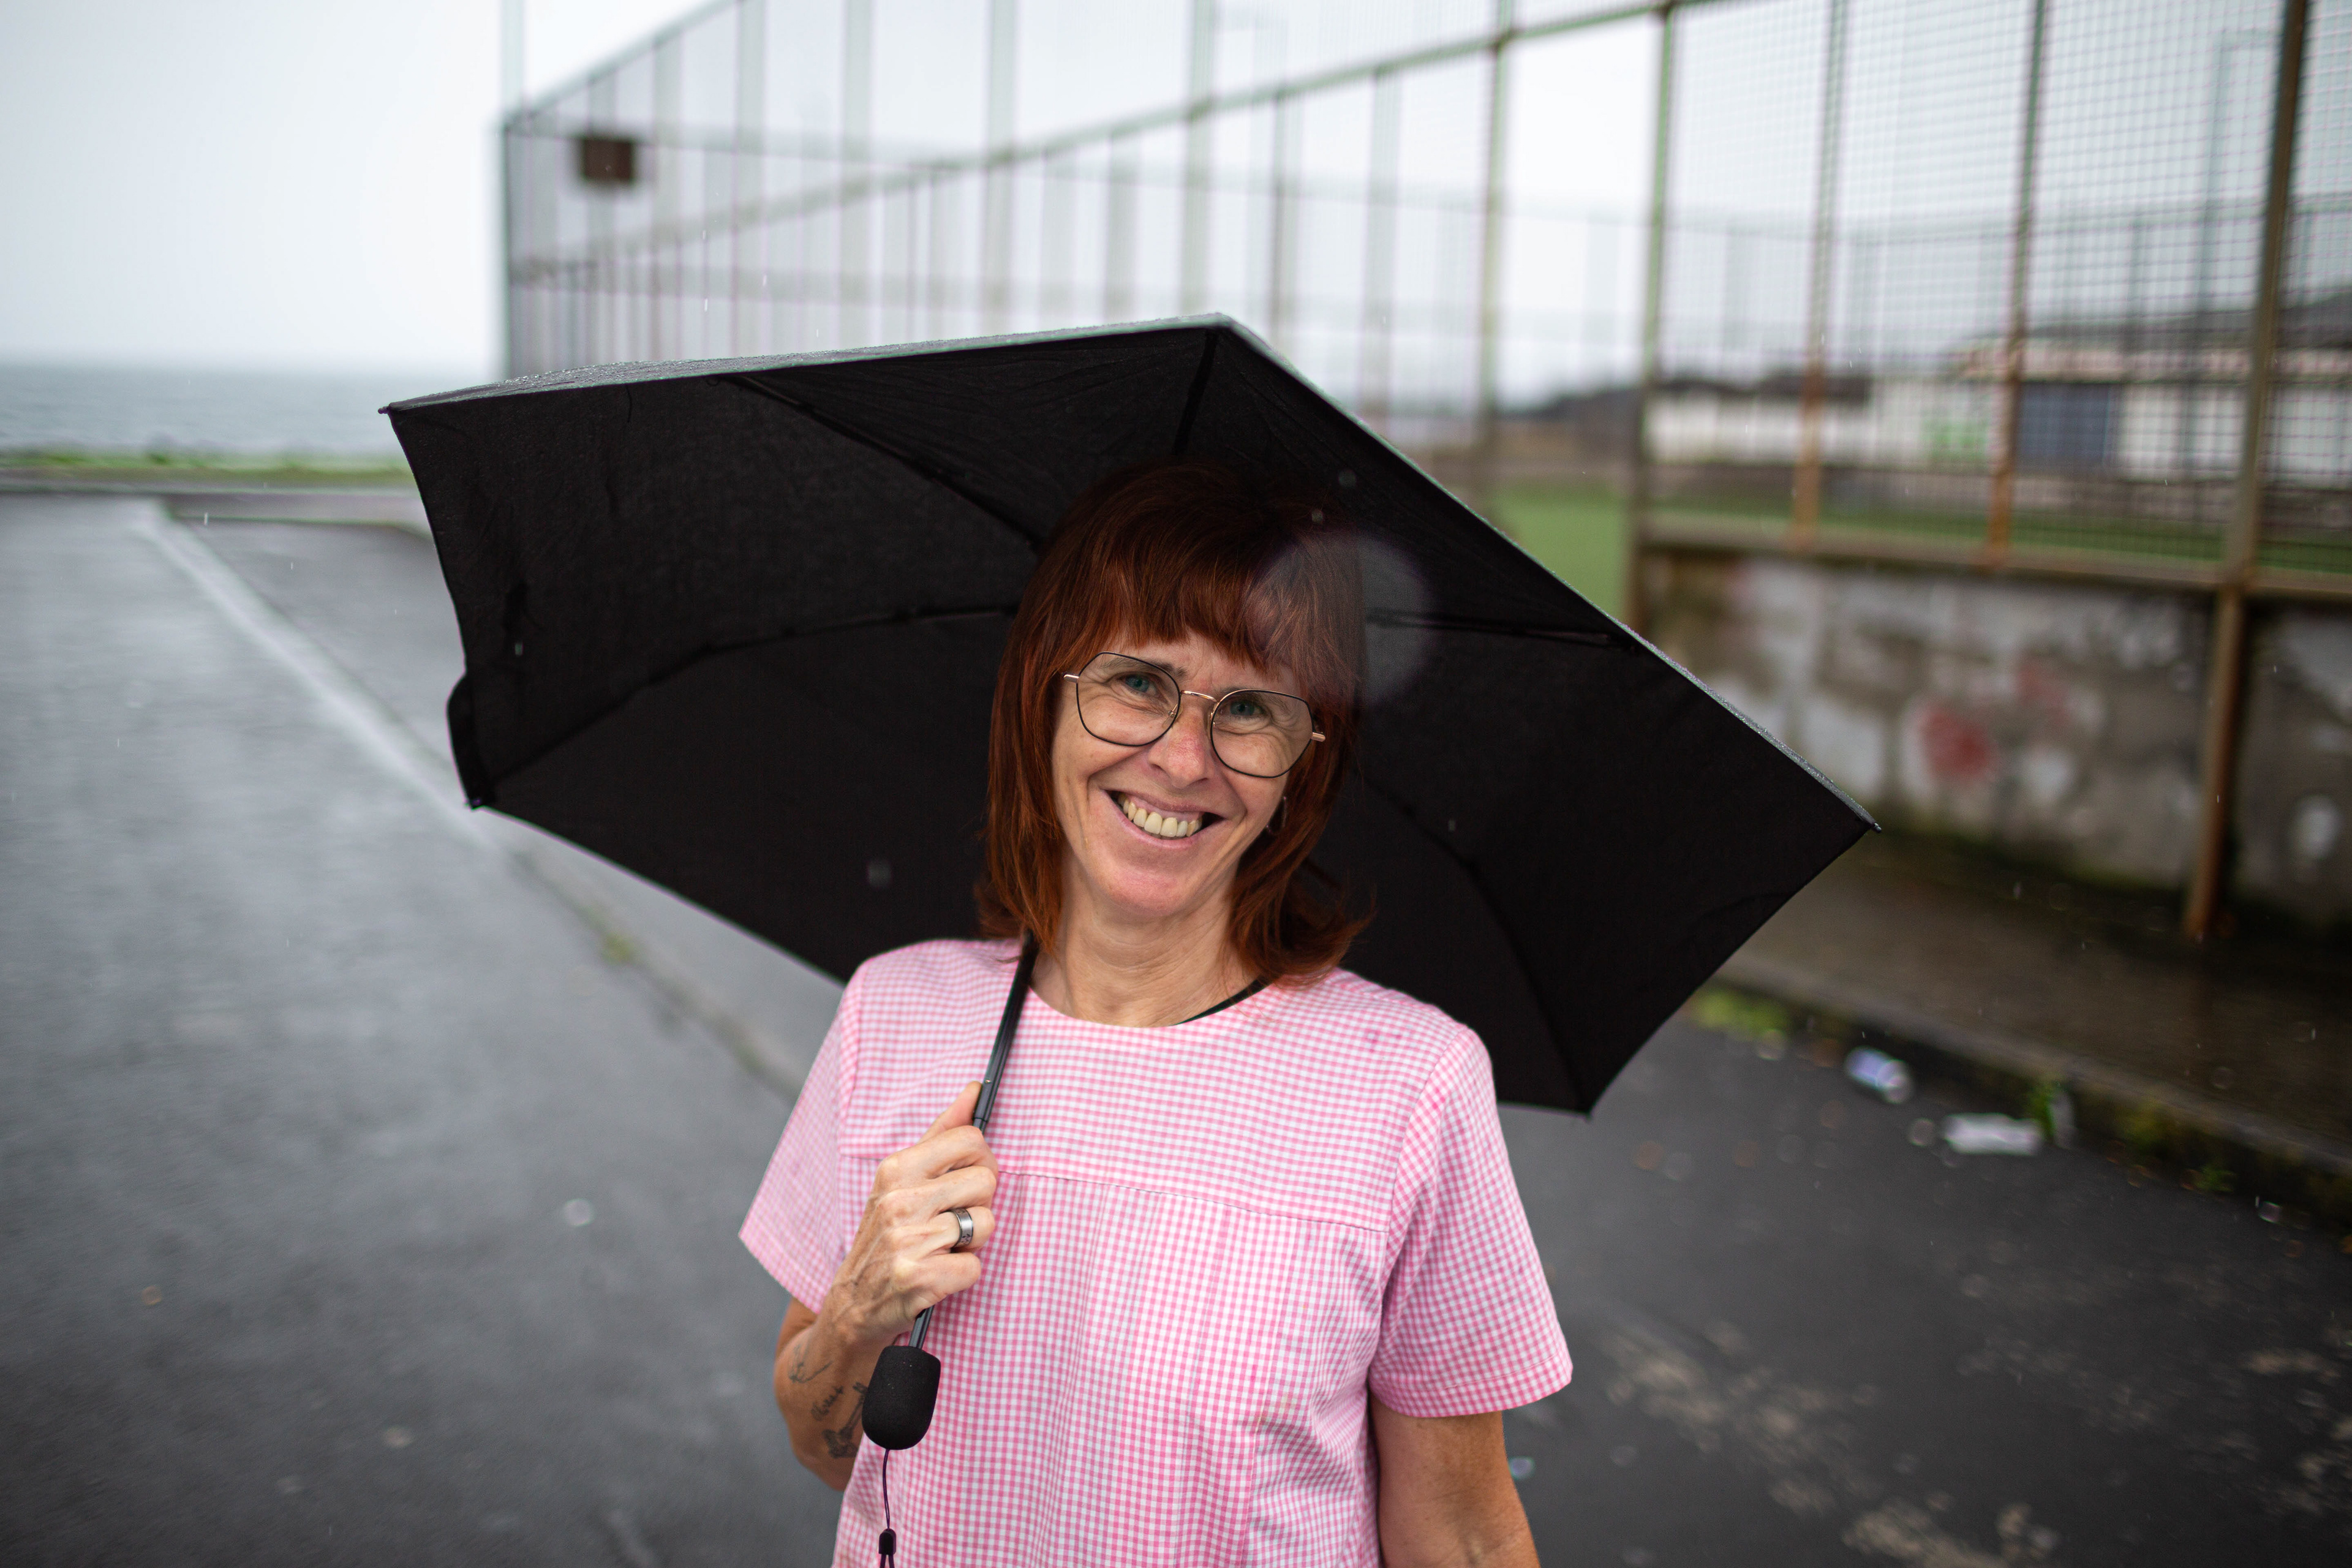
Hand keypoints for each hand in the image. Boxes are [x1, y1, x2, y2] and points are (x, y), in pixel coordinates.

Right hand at [821, 1081, 998, 1350]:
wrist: (852, 1304)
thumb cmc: (887, 1235)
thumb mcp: (903, 1180)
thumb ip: (942, 1133)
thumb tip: (974, 1090)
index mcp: (896, 1168)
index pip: (970, 1140)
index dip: (980, 1163)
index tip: (964, 1182)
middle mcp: (899, 1201)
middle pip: (986, 1181)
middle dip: (978, 1204)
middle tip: (952, 1220)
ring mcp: (907, 1241)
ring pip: (985, 1224)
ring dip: (972, 1242)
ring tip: (942, 1247)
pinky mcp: (919, 1280)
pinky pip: (975, 1267)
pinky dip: (963, 1274)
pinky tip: (939, 1273)